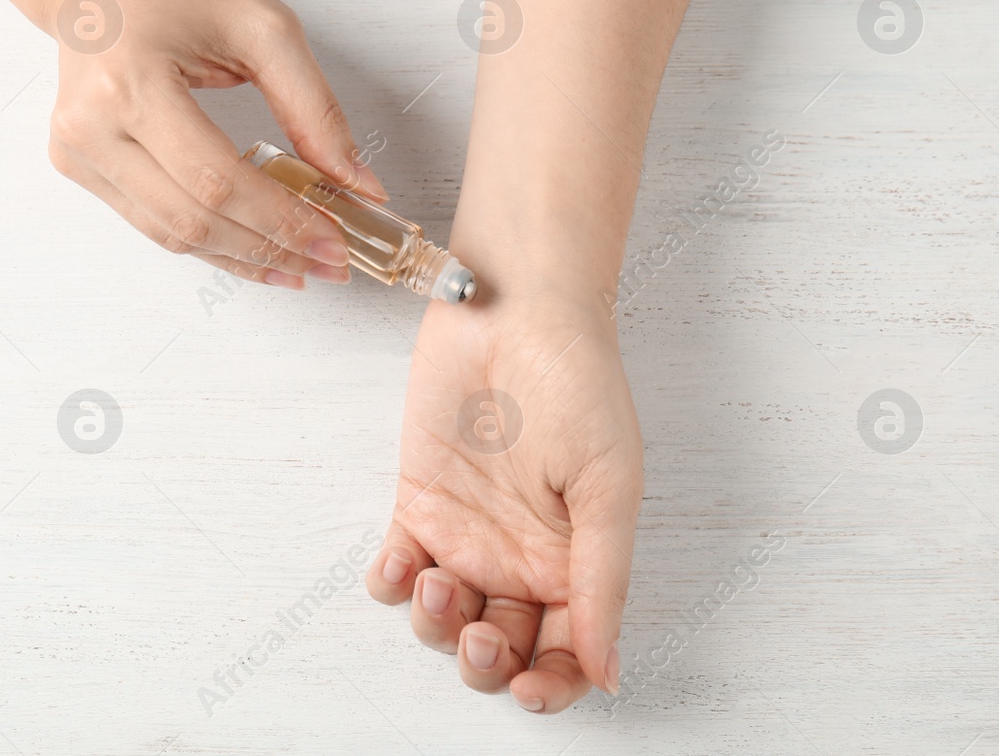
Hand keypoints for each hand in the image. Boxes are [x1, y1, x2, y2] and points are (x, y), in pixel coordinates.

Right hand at [45, 0, 386, 287]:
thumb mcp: (262, 26)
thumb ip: (313, 108)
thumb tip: (357, 184)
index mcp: (130, 82)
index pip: (217, 180)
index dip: (282, 221)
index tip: (335, 240)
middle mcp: (91, 126)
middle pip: (194, 220)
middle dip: (271, 249)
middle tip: (329, 261)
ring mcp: (77, 152)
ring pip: (172, 235)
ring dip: (243, 257)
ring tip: (299, 264)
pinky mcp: (78, 166)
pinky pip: (153, 223)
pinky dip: (210, 240)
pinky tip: (254, 245)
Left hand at [365, 296, 642, 713]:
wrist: (515, 311)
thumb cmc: (577, 383)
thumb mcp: (608, 486)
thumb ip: (601, 582)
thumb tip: (608, 672)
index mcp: (575, 562)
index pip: (566, 654)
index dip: (552, 686)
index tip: (533, 688)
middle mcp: (519, 558)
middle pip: (500, 650)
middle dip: (486, 664)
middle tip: (481, 639)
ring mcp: (466, 534)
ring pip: (442, 620)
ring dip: (435, 625)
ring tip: (439, 587)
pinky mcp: (418, 503)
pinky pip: (396, 569)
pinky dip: (390, 584)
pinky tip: (399, 568)